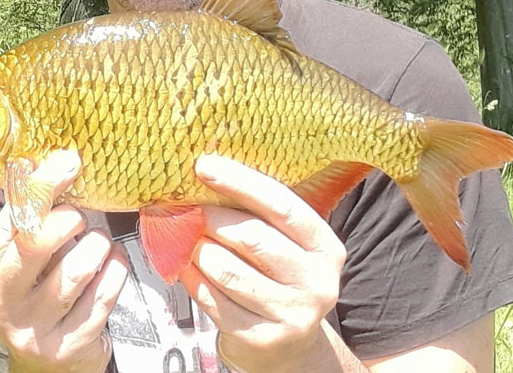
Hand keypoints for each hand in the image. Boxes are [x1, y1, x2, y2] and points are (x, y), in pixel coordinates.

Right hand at [0, 150, 128, 372]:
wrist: (47, 359)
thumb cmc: (37, 288)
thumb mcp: (19, 256)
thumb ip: (29, 216)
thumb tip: (54, 158)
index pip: (11, 219)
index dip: (43, 186)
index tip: (69, 162)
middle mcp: (1, 303)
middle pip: (36, 243)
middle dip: (69, 218)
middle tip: (80, 218)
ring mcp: (35, 329)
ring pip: (78, 269)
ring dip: (97, 246)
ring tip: (97, 244)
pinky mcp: (70, 345)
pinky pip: (105, 293)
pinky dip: (116, 269)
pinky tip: (111, 264)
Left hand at [178, 155, 347, 372]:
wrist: (290, 346)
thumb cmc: (282, 279)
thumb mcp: (290, 246)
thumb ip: (263, 216)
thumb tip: (210, 175)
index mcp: (326, 248)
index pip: (283, 205)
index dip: (241, 183)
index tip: (205, 166)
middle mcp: (315, 282)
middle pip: (252, 237)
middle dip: (212, 219)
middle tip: (189, 210)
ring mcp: (289, 314)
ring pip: (226, 270)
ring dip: (198, 249)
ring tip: (187, 239)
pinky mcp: (258, 338)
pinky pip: (211, 299)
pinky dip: (191, 277)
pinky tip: (186, 265)